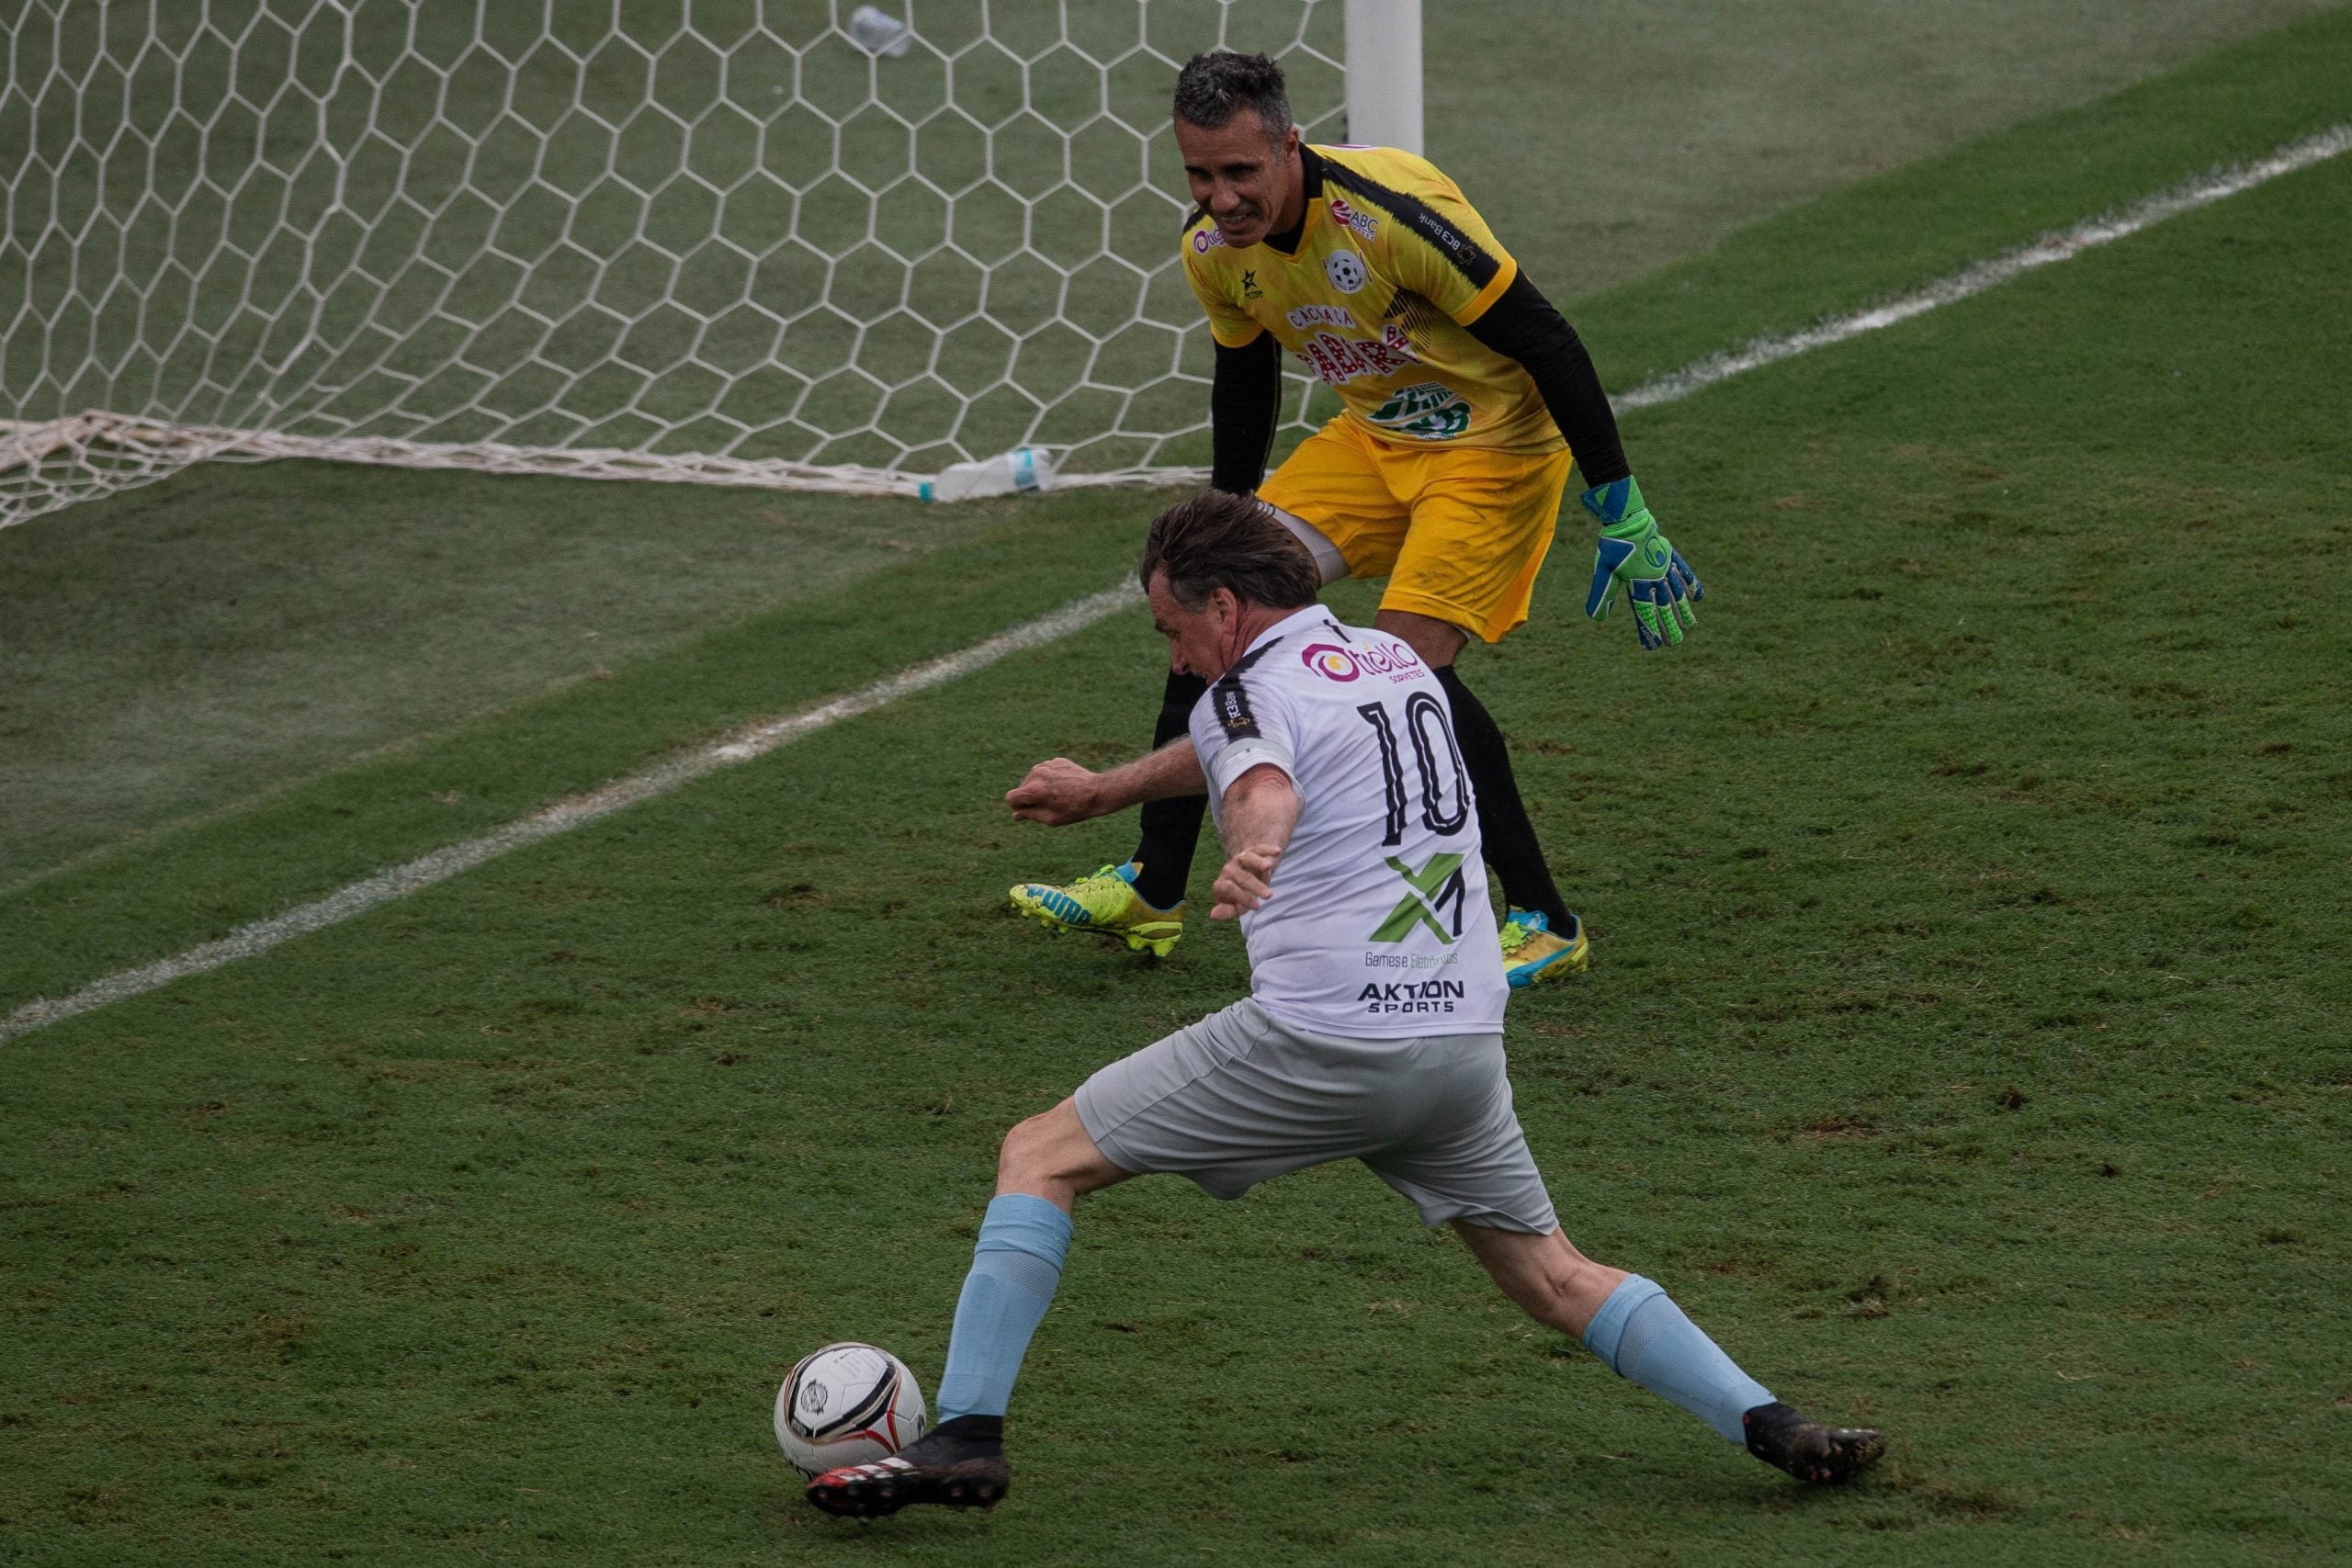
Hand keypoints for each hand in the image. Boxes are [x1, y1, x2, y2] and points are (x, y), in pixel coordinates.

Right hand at [1006, 758, 1104, 824]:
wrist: (1097, 792)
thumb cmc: (1075, 809)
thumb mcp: (1051, 818)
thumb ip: (1030, 815)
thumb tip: (1015, 814)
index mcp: (1034, 790)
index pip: (1011, 797)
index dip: (1018, 806)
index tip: (1030, 810)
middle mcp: (1037, 774)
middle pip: (1022, 787)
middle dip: (1030, 796)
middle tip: (1049, 804)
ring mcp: (1047, 765)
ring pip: (1033, 778)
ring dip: (1039, 786)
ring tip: (1057, 794)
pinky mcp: (1056, 761)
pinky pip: (1045, 771)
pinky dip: (1049, 778)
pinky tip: (1063, 785)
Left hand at [1210, 845, 1282, 919]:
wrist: (1243, 881)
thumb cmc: (1239, 897)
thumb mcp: (1235, 907)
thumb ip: (1227, 911)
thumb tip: (1213, 916)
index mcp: (1221, 884)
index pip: (1228, 888)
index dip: (1242, 897)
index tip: (1257, 906)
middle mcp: (1228, 870)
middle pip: (1240, 876)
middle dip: (1255, 885)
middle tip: (1269, 895)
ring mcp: (1239, 859)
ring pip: (1247, 858)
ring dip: (1258, 862)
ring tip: (1269, 866)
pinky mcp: (1251, 851)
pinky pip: (1258, 848)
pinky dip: (1267, 849)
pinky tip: (1277, 851)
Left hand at [1581, 476, 1701, 649]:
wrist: (1627, 518)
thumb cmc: (1612, 545)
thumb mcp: (1603, 571)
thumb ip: (1602, 595)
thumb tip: (1596, 619)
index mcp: (1639, 582)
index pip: (1645, 612)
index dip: (1650, 629)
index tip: (1655, 645)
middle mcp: (1655, 577)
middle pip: (1665, 606)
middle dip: (1670, 625)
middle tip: (1676, 642)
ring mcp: (1665, 566)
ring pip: (1677, 592)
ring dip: (1684, 609)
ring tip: (1691, 625)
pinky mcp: (1670, 555)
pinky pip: (1685, 572)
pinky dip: (1692, 584)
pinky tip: (1698, 597)